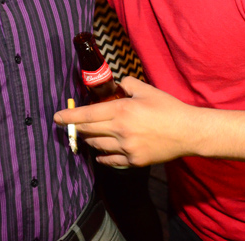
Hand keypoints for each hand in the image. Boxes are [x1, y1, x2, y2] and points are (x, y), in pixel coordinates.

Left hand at [53, 77, 196, 166]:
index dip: (69, 116)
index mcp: (122, 110)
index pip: (87, 115)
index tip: (56, 117)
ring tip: (87, 135)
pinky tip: (100, 153)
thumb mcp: (146, 89)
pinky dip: (102, 156)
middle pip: (89, 131)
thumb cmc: (168, 108)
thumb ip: (127, 85)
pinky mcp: (133, 160)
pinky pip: (110, 160)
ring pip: (97, 146)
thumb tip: (117, 86)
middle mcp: (120, 130)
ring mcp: (126, 148)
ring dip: (89, 140)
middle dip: (76, 128)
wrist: (188, 132)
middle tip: (70, 126)